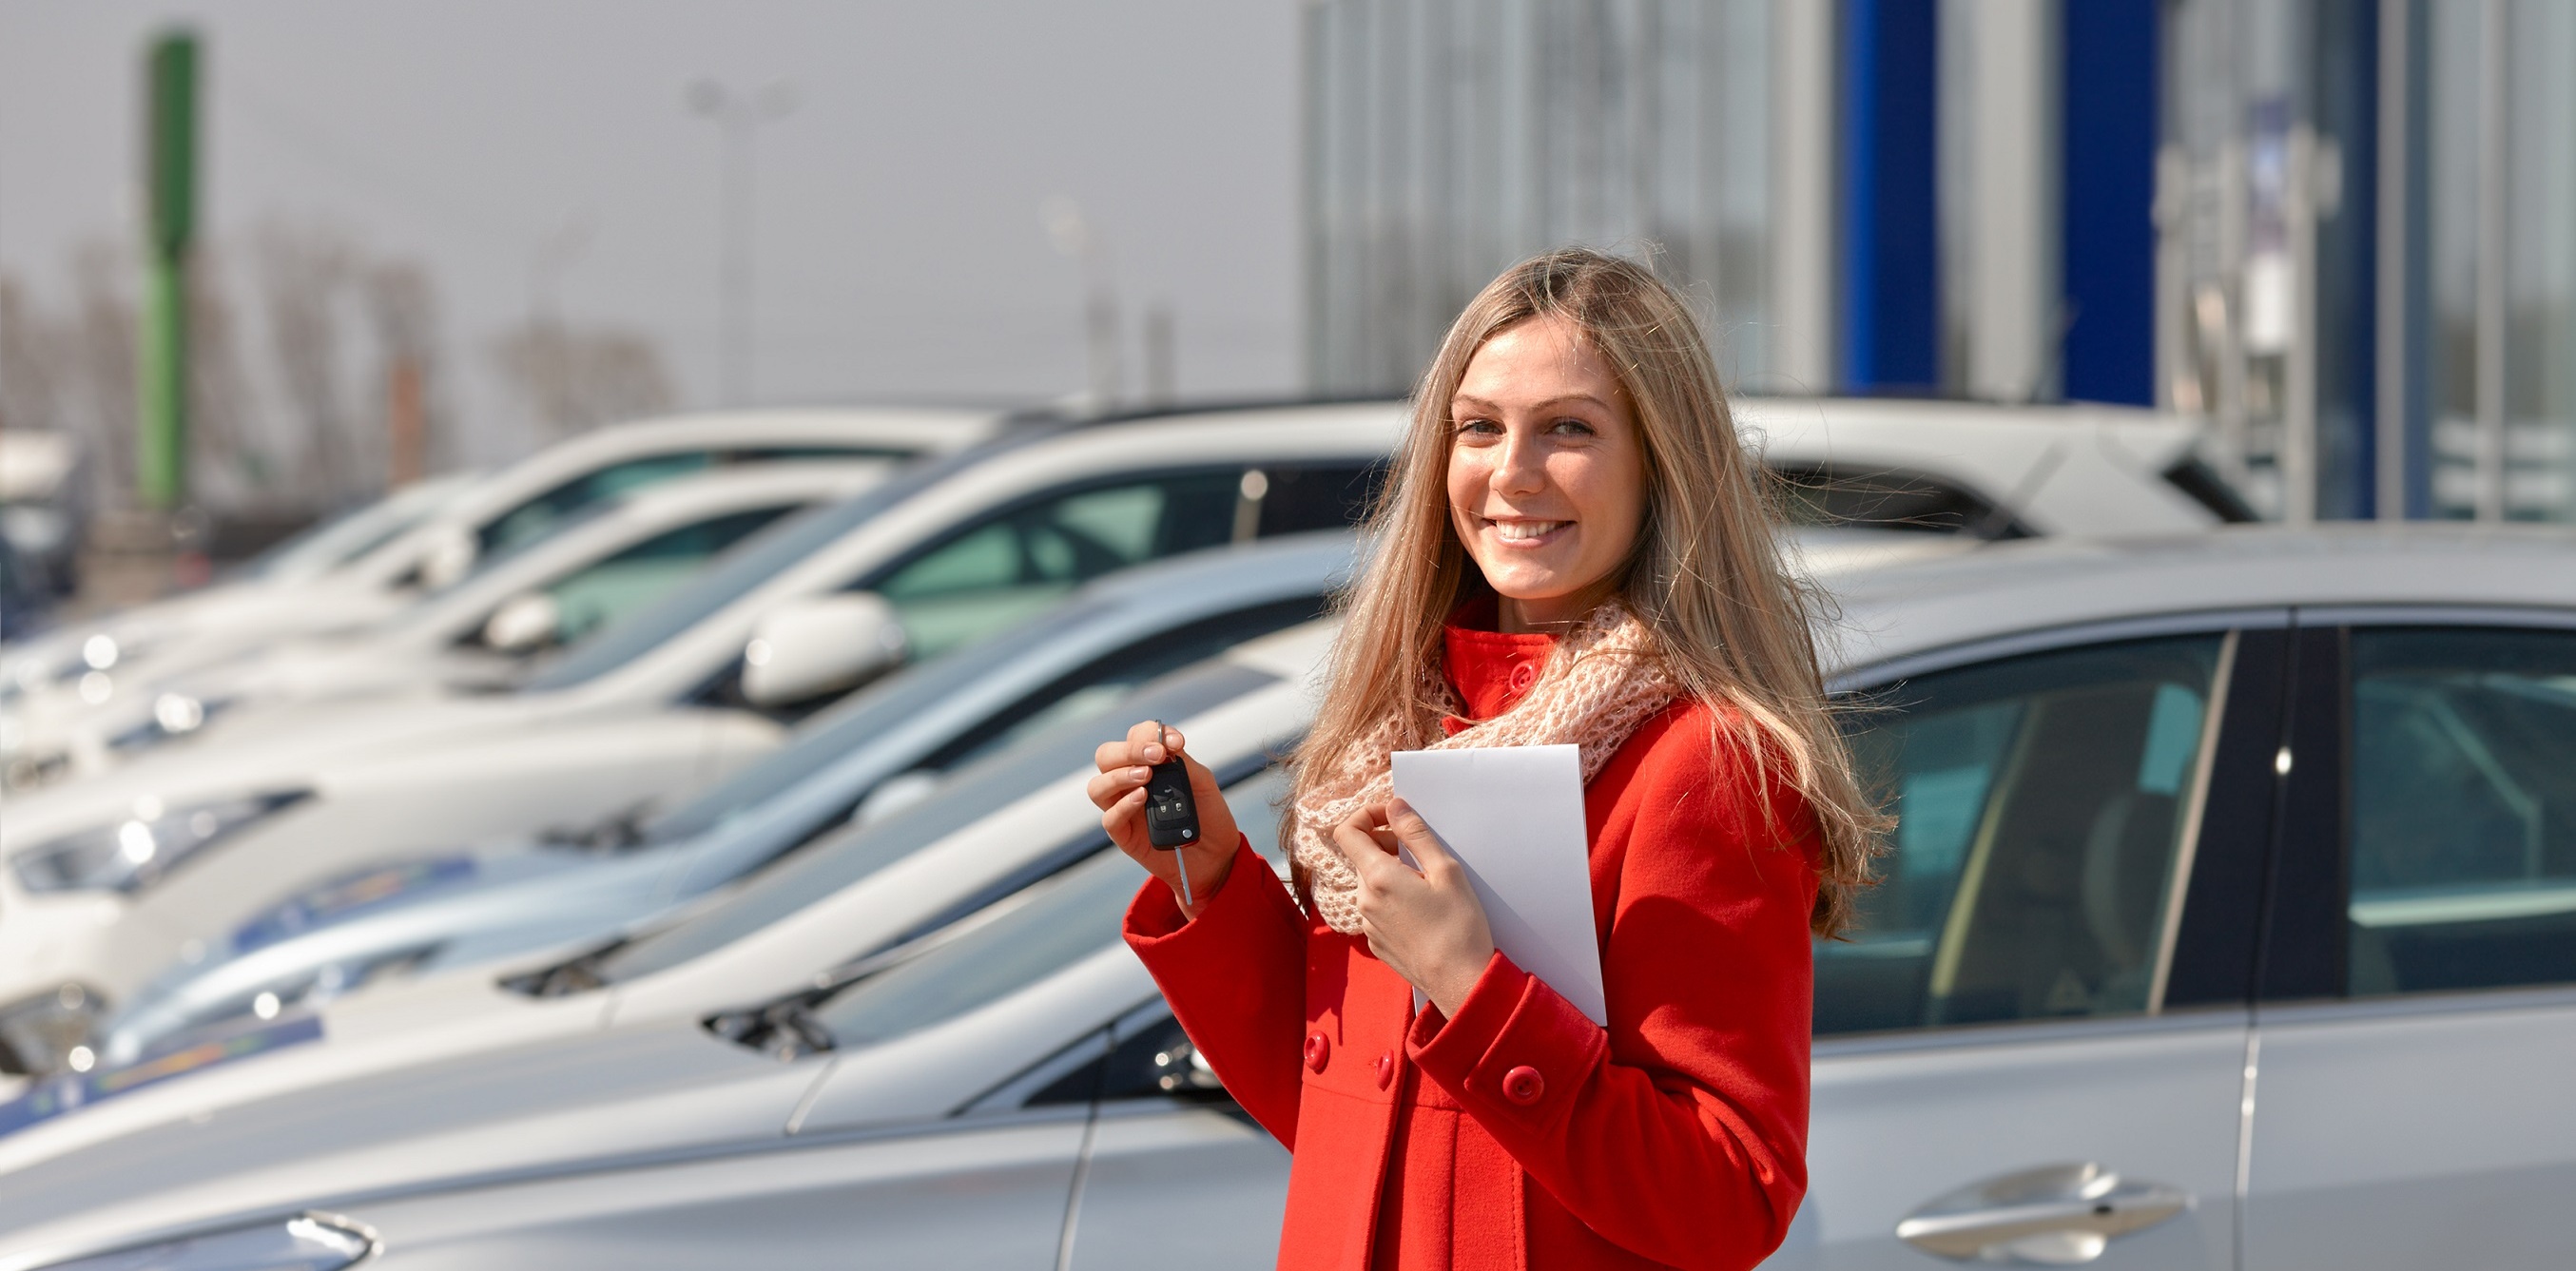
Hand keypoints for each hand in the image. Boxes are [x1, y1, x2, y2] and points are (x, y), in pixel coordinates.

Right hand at [1088, 720, 1239, 918]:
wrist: (1216, 855)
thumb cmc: (1207, 814)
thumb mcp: (1202, 783)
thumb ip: (1183, 762)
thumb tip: (1165, 744)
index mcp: (1147, 763)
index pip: (1135, 736)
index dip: (1150, 733)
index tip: (1176, 742)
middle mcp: (1129, 782)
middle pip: (1106, 756)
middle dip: (1129, 750)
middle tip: (1156, 755)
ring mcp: (1123, 808)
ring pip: (1098, 786)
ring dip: (1120, 775)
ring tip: (1146, 776)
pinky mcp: (1123, 835)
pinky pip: (1110, 818)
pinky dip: (1124, 805)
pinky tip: (1143, 798)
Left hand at [1332, 798, 1495, 1016]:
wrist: (1460, 982)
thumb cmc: (1459, 926)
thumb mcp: (1445, 870)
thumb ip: (1415, 833)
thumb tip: (1394, 806)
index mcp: (1377, 878)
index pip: (1347, 831)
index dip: (1367, 815)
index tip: (1393, 817)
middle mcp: (1364, 901)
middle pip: (1361, 857)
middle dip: (1385, 844)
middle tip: (1419, 851)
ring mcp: (1367, 925)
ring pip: (1370, 884)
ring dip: (1390, 873)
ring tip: (1426, 884)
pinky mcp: (1376, 943)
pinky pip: (1376, 909)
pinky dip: (1392, 898)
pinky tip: (1422, 910)